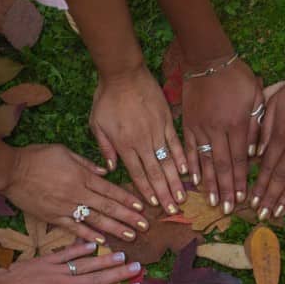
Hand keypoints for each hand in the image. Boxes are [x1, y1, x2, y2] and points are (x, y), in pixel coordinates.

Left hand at [0, 243, 144, 283]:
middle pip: (98, 278)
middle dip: (120, 274)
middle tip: (139, 268)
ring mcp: (54, 271)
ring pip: (86, 264)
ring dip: (106, 260)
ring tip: (123, 255)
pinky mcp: (43, 261)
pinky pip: (66, 254)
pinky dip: (80, 248)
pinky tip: (93, 244)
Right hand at [2, 144, 148, 242]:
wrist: (10, 170)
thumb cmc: (36, 156)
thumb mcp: (64, 151)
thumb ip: (86, 163)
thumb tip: (105, 172)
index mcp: (81, 176)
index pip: (110, 190)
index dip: (128, 200)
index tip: (142, 208)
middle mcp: (77, 193)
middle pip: (108, 207)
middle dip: (128, 217)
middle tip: (145, 227)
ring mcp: (65, 207)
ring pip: (95, 220)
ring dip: (115, 229)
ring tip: (131, 237)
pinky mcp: (53, 217)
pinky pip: (74, 228)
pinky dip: (89, 235)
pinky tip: (102, 242)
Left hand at [90, 65, 187, 213]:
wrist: (123, 73)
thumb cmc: (106, 98)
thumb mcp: (96, 124)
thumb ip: (104, 147)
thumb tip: (110, 169)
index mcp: (124, 144)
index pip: (137, 174)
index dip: (146, 191)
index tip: (154, 206)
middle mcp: (142, 141)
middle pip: (155, 173)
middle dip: (164, 194)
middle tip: (174, 210)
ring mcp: (156, 131)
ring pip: (168, 161)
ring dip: (176, 181)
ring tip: (183, 197)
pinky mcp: (166, 120)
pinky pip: (176, 142)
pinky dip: (182, 157)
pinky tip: (188, 171)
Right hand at [182, 57, 264, 213]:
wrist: (208, 60)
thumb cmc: (237, 77)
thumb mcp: (255, 96)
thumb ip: (256, 124)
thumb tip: (256, 152)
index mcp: (237, 123)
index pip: (240, 159)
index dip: (241, 181)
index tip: (243, 199)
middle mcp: (217, 129)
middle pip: (222, 165)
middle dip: (226, 189)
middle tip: (228, 209)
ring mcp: (200, 128)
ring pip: (204, 161)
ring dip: (209, 184)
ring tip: (212, 202)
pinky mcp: (187, 124)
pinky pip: (188, 149)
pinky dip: (191, 165)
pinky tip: (193, 181)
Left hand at [253, 61, 284, 219]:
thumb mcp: (273, 102)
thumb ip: (262, 128)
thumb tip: (255, 154)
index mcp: (280, 133)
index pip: (266, 166)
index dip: (258, 186)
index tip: (251, 203)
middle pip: (281, 177)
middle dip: (270, 198)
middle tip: (262, 216)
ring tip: (279, 214)